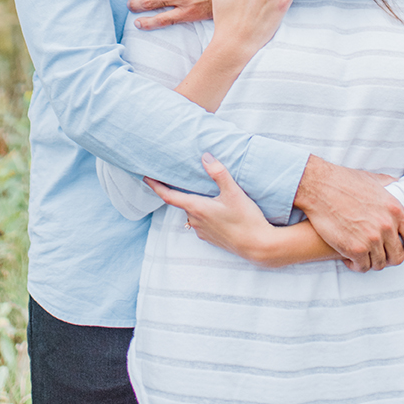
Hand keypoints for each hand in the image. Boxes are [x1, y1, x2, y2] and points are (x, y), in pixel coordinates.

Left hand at [145, 154, 276, 264]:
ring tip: (203, 193)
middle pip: (182, 203)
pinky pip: (201, 222)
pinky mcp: (211, 238)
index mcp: (197, 208)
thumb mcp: (233, 192)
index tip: (145, 177)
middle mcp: (195, 221)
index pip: (168, 196)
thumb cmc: (246, 219)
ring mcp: (202, 231)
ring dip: (195, 203)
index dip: (156, 186)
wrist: (258, 246)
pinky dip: (203, 213)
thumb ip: (219, 173)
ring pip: (192, 213)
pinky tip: (216, 209)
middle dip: (180, 191)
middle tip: (180, 178)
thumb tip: (205, 157)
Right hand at [294, 155, 403, 271]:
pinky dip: (357, 265)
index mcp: (395, 209)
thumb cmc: (344, 180)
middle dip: (389, 258)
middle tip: (378, 255)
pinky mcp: (355, 248)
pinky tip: (349, 257)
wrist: (320, 186)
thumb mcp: (373, 179)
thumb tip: (400, 184)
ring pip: (380, 264)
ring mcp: (371, 238)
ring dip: (371, 261)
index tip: (403, 251)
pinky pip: (363, 267)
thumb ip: (390, 184)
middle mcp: (387, 226)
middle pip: (398, 257)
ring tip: (362, 255)